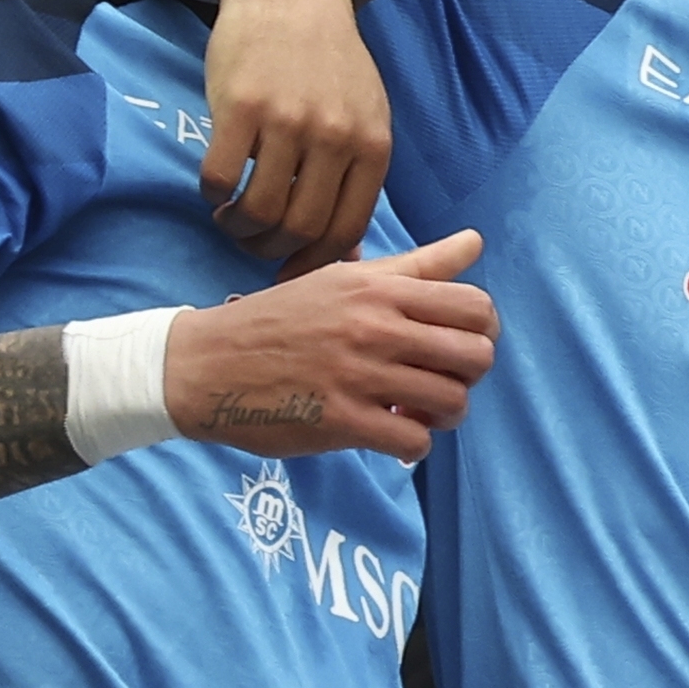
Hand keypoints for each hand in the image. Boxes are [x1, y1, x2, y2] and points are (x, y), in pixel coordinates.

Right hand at [166, 229, 498, 463]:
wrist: (207, 364)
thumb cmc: (280, 319)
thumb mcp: (343, 278)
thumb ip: (416, 265)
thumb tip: (475, 241)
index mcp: (378, 288)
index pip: (475, 307)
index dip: (481, 333)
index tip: (455, 346)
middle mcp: (374, 327)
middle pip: (475, 356)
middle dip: (468, 377)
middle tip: (439, 381)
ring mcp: (358, 375)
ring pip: (451, 402)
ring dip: (443, 416)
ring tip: (416, 412)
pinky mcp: (341, 420)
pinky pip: (413, 442)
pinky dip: (413, 446)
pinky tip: (392, 436)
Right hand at [204, 0, 389, 274]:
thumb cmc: (326, 59)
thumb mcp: (364, 112)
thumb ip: (358, 174)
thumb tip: (349, 248)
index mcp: (372, 145)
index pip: (346, 230)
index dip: (314, 263)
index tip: (290, 271)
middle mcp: (335, 136)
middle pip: (300, 229)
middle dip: (271, 252)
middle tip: (253, 245)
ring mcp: (288, 120)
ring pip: (260, 211)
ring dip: (238, 229)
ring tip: (231, 220)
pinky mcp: (241, 105)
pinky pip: (221, 178)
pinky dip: (213, 197)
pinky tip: (215, 190)